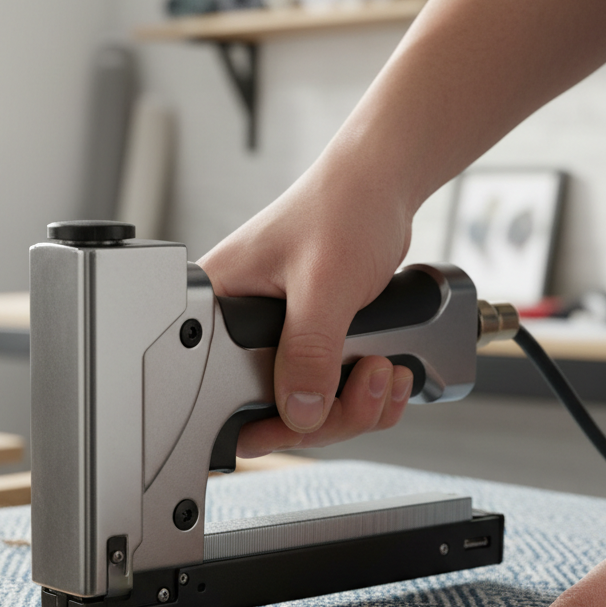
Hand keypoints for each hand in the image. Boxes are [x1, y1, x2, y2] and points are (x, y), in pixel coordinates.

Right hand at [198, 156, 414, 455]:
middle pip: (268, 411)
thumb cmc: (342, 207)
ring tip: (384, 368)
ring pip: (306, 409)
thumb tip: (300, 411)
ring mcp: (276, 341)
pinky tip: (387, 369)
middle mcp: (240, 331)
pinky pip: (330, 395)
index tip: (308, 419)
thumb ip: (308, 352)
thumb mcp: (323, 285)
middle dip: (329, 413)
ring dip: (357, 405)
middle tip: (366, 381)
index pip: (218, 393)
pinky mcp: (308, 344)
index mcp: (218, 309)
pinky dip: (367, 395)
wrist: (383, 186)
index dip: (266, 419)